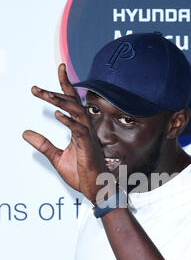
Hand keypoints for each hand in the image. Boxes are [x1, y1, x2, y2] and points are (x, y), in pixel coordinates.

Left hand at [23, 64, 107, 203]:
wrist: (96, 190)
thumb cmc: (83, 175)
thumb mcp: (57, 158)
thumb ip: (43, 144)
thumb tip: (25, 133)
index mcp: (79, 129)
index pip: (72, 103)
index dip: (65, 86)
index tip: (59, 69)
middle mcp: (85, 129)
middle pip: (73, 103)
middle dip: (57, 91)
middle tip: (36, 88)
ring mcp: (88, 138)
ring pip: (76, 113)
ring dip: (60, 102)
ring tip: (44, 95)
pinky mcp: (89, 148)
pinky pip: (79, 130)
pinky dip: (69, 121)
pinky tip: (57, 115)